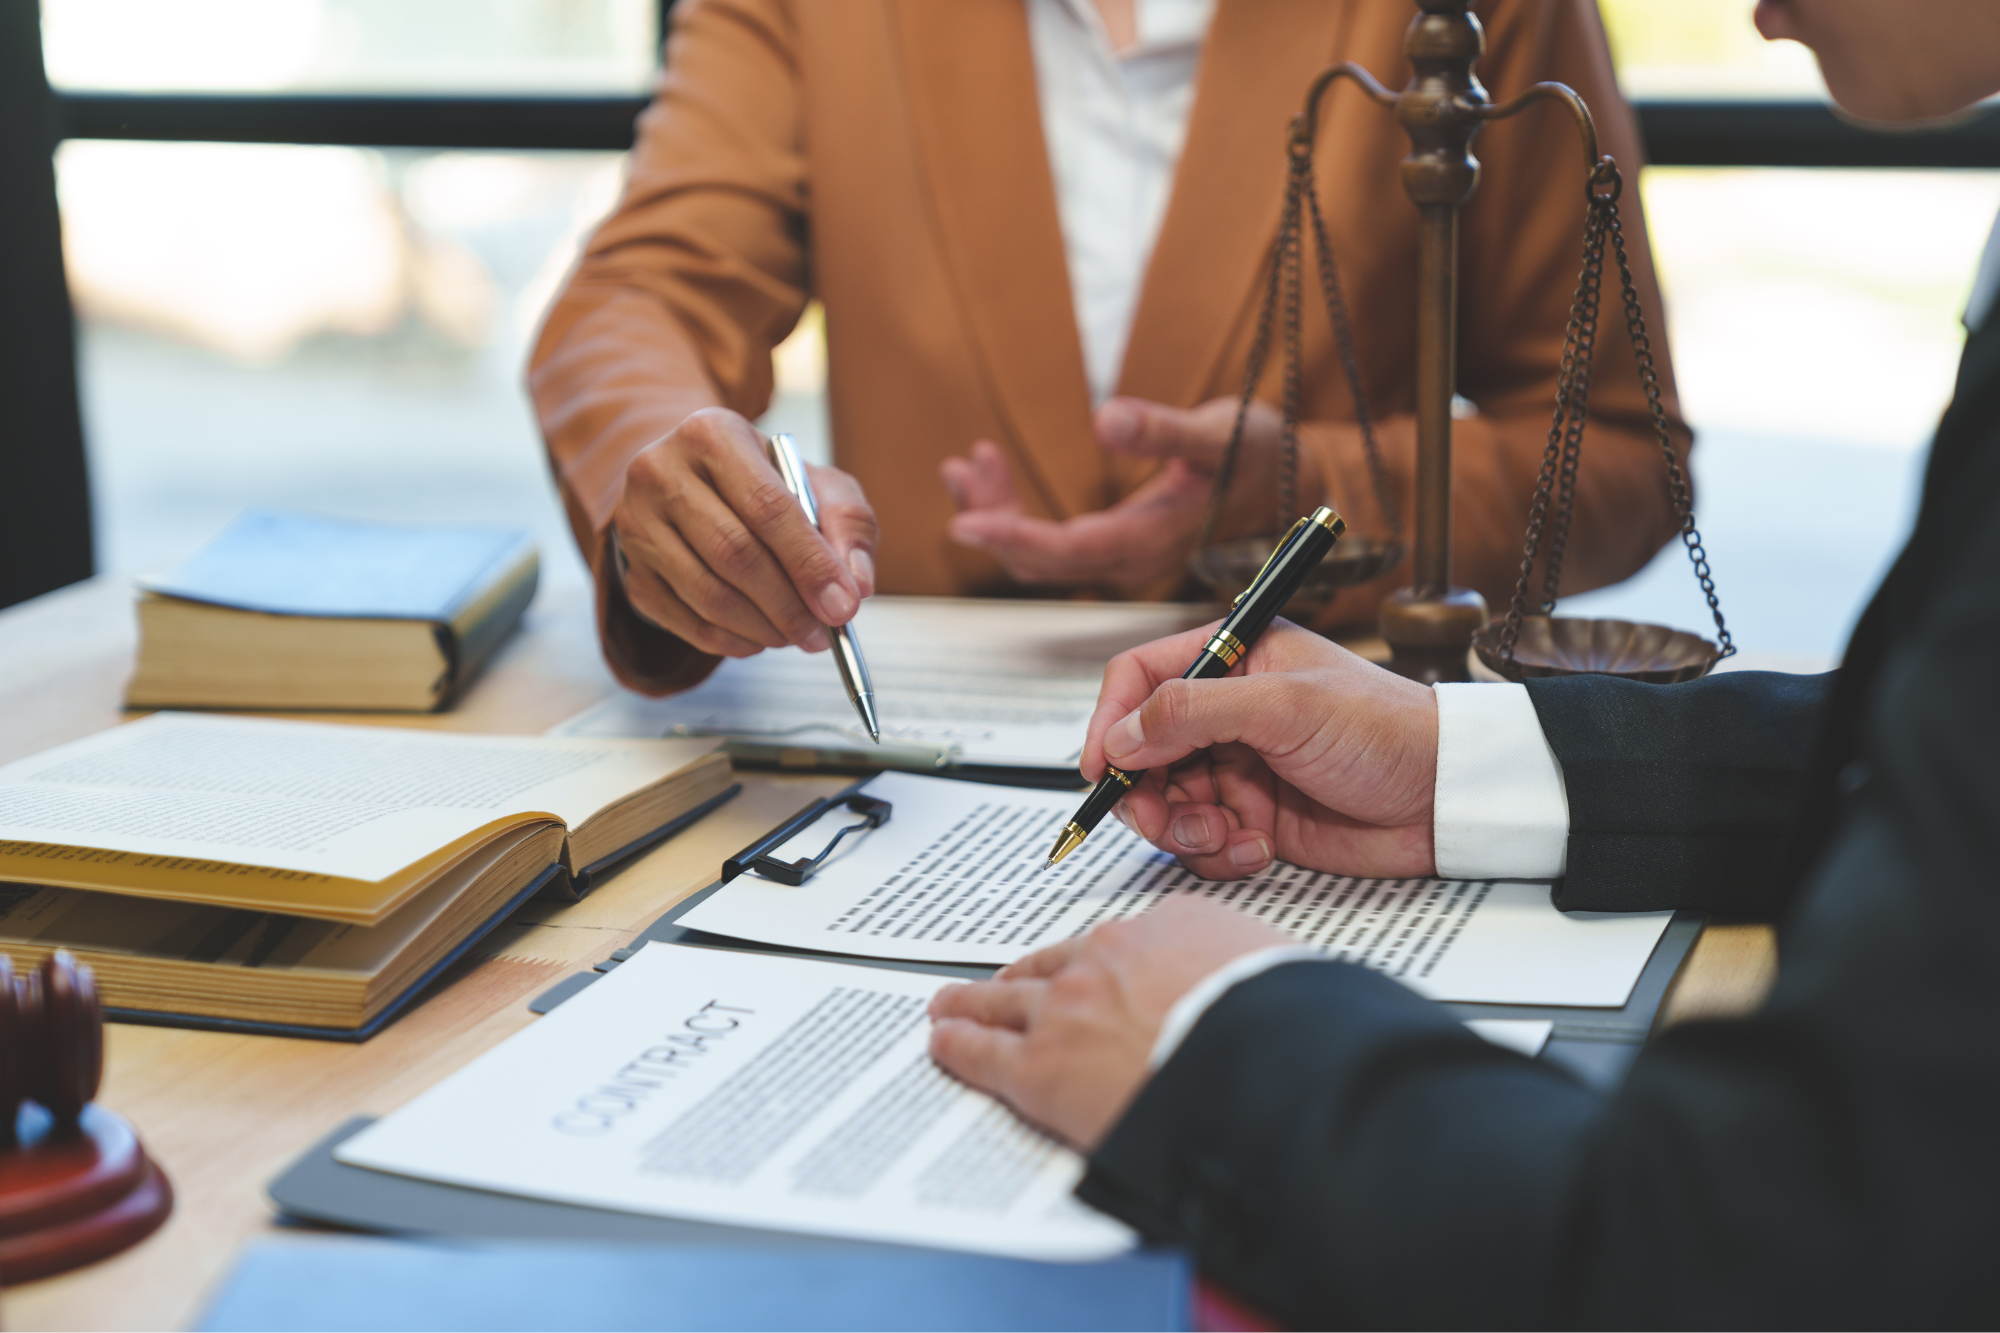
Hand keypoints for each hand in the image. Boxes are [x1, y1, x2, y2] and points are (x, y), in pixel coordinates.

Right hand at [611, 408, 877, 657]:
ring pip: (708, 593)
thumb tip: (856, 586)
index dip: (809, 563)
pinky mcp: (631, 570)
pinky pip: (685, 620)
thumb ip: (849, 524)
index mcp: (713, 434)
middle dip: (788, 604)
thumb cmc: (765, 484)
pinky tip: (760, 637)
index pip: (767, 506)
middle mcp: (662, 471)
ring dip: (763, 628)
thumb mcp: (818, 484)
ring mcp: (637, 524)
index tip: (844, 607)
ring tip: (796, 635)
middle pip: (734, 553)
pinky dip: (731, 640)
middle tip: (824, 634)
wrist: (693, 485)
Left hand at [928, 897, 1291, 1149]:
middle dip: (1022, 977)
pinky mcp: (1039, 1065)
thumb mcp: (1281, 970)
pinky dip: (958, 1046)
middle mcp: (1107, 956)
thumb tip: (1279, 986)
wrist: (1264, 1067)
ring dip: (973, 1003)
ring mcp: (1066, 1007)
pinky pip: (982, 1051)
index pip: (1118, 942)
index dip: (1096, 962)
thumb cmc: (1286, 1025)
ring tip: (951, 1006)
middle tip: (1000, 985)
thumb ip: (1255, 970)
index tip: (1091, 971)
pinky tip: (943, 1044)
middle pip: (1051, 964)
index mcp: (1167, 927)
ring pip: (1003, 1000)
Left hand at [939, 396, 1311, 596]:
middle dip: (993, 521)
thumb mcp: (1218, 432)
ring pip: (1042, 555)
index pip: (1070, 551)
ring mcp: (1122, 555)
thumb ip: (1163, 430)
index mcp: (1152, 538)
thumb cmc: (1259, 456)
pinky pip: (1053, 542)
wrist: (1291, 484)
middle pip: (1042, 562)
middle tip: (960, 470)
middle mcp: (1131, 558)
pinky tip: (990, 474)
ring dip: (998, 513)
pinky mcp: (1116, 543)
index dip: (1014, 540)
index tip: (965, 524)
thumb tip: (1105, 419)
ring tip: (966, 465)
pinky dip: (1016, 513)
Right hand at [1082, 620, 1438, 878]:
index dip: (1110, 722)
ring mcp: (1237, 767)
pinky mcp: (1253, 817)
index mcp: (1232, 660)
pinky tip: (1260, 847)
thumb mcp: (1286, 707)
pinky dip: (1219, 852)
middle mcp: (1227, 712)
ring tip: (1226, 834)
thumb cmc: (1387, 731)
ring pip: (1166, 803)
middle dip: (1145, 791)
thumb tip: (1122, 734)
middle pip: (1141, 751)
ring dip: (1183, 828)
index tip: (1101, 767)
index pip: (1140, 679)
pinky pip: (1203, 841)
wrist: (1447, 799)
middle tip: (1164, 819)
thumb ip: (1194, 711)